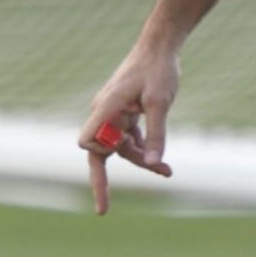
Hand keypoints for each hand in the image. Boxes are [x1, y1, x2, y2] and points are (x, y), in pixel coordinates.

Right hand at [77, 42, 179, 215]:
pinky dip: (143, 149)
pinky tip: (162, 164)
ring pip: (120, 148)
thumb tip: (153, 163)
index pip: (88, 141)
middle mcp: (105, 112)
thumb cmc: (158, 70)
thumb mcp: (160, 103)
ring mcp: (114, 113)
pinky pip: (129, 139)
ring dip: (140, 161)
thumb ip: (156, 134)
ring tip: (167, 171)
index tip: (121, 153)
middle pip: (100, 152)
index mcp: (106, 108)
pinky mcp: (125, 112)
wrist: (161, 46)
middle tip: (103, 211)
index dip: (99, 155)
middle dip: (104, 179)